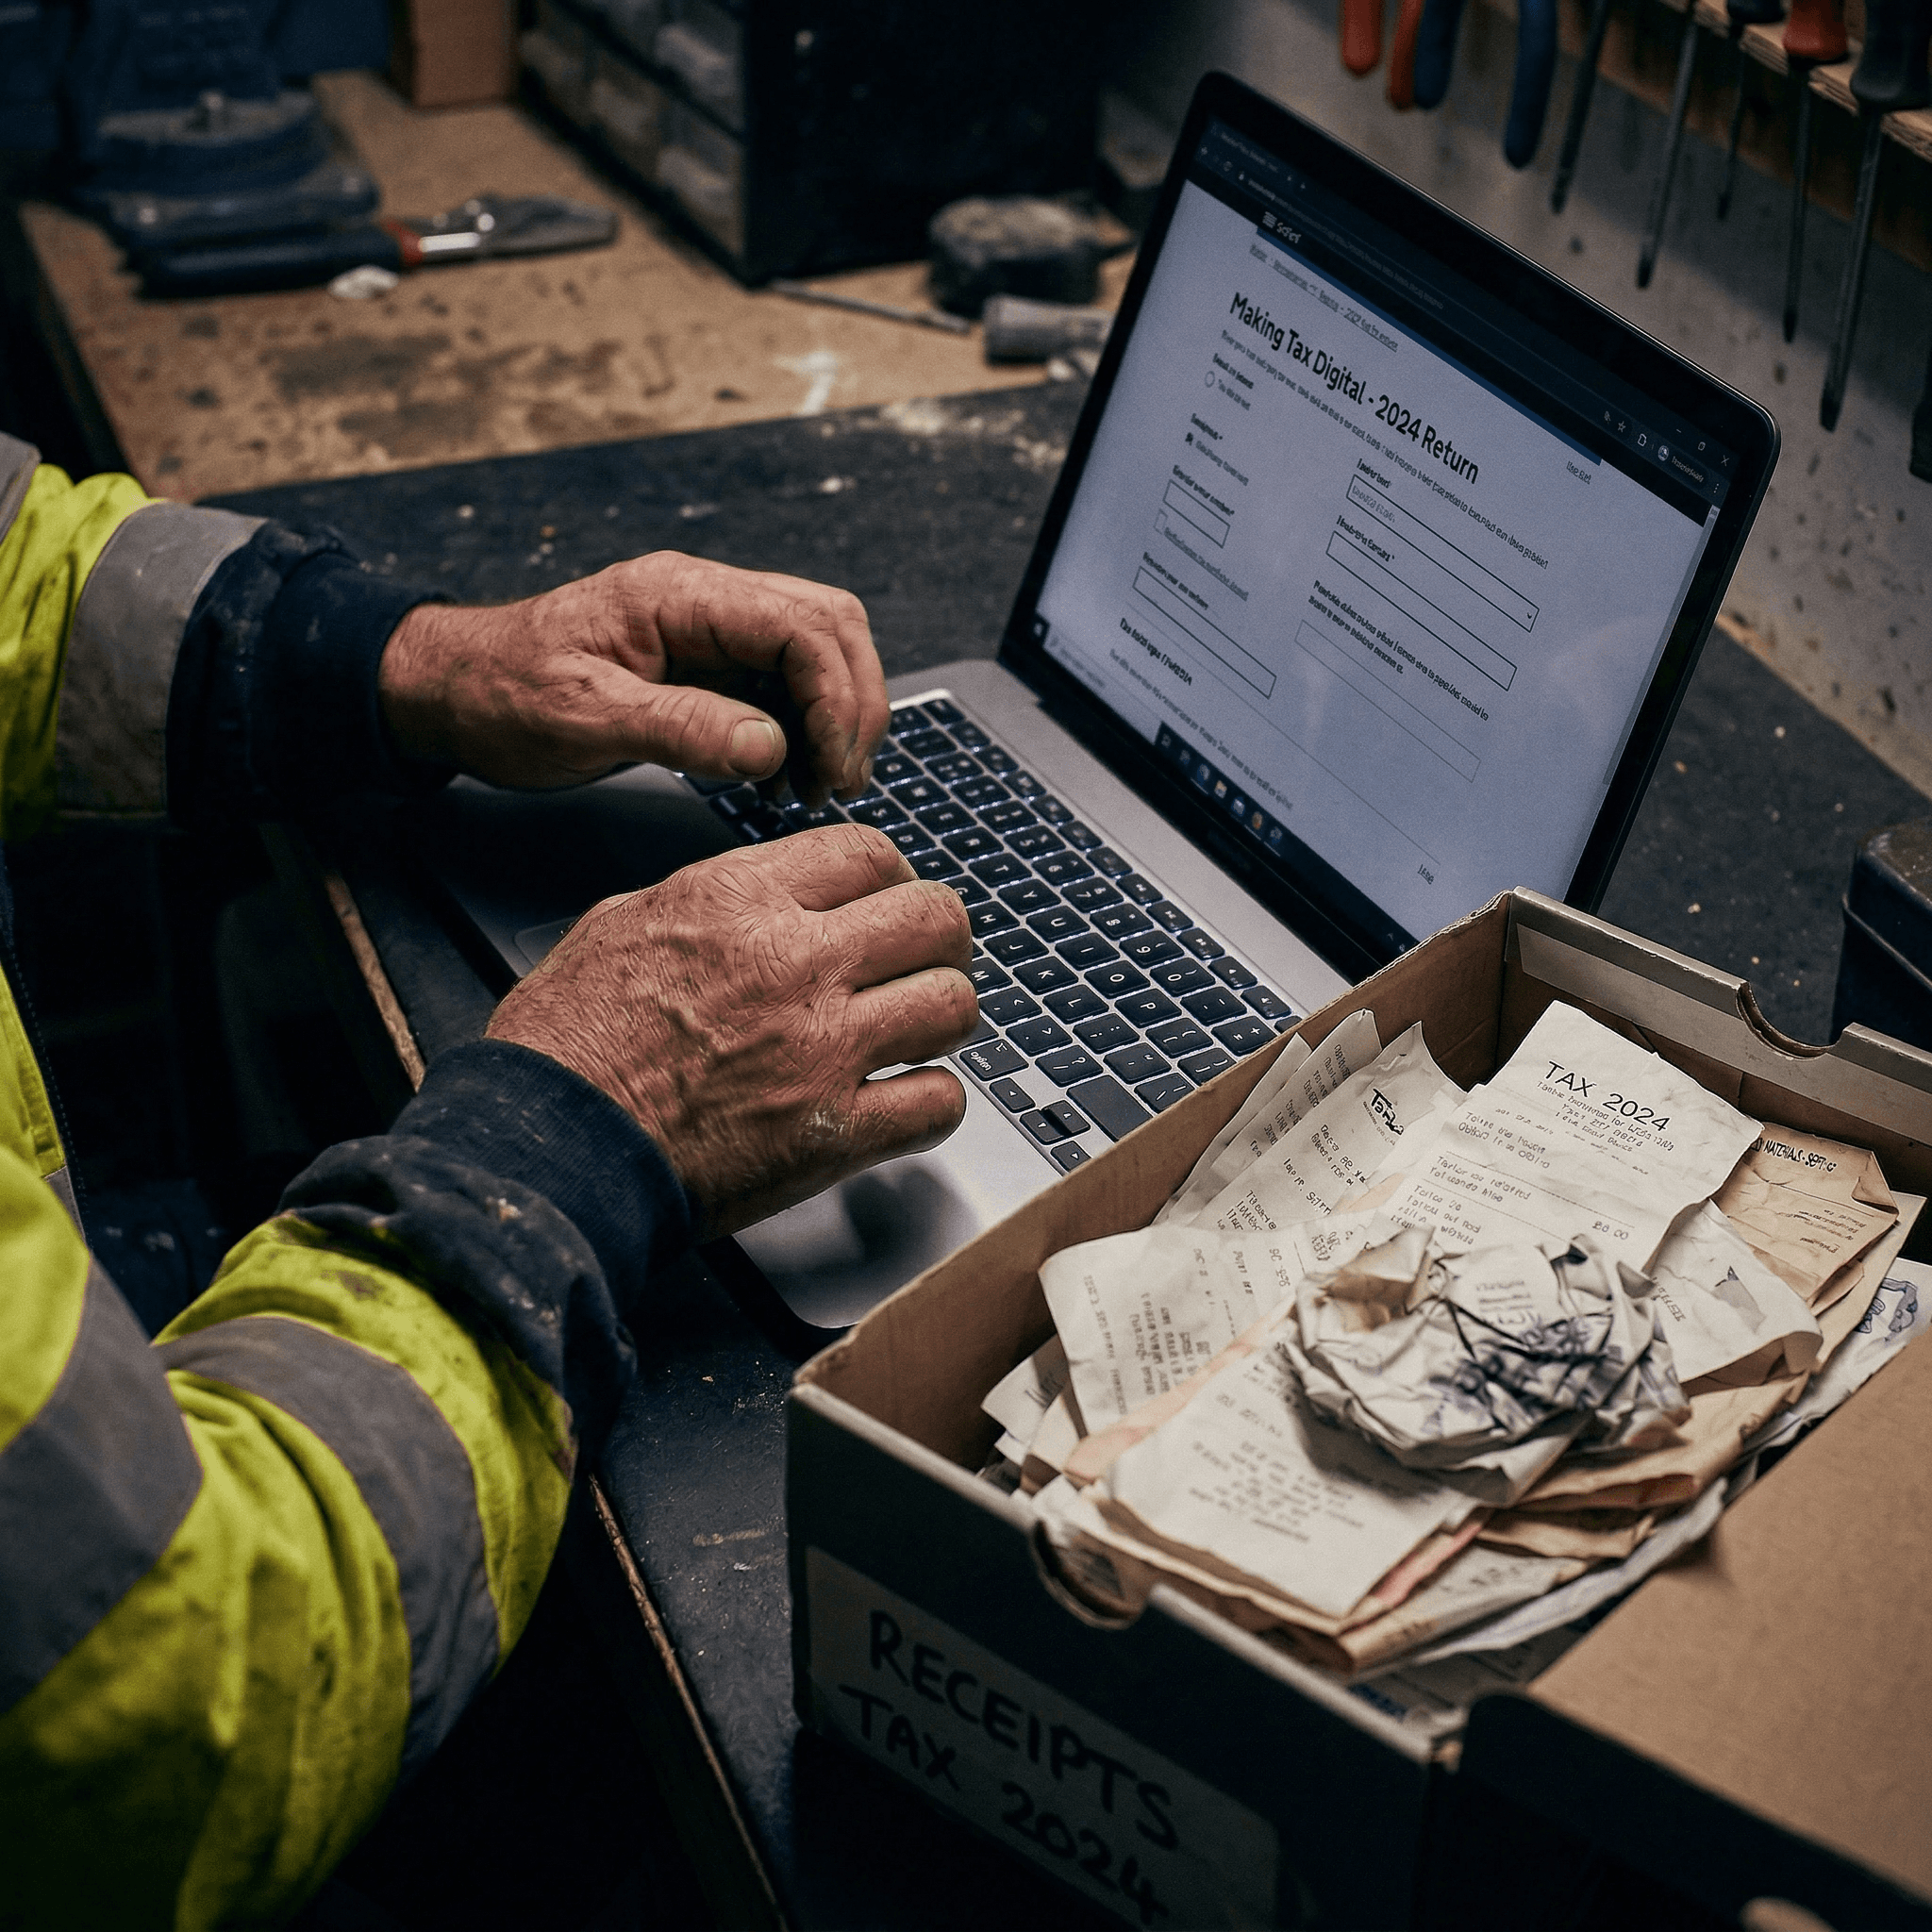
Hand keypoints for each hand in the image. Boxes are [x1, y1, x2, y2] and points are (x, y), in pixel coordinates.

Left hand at [378, 552, 889, 802]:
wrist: (454, 690)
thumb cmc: (502, 693)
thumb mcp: (584, 717)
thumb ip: (681, 727)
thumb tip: (770, 745)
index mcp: (680, 595)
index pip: (803, 624)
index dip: (838, 696)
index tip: (834, 764)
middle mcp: (706, 600)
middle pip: (829, 629)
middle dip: (853, 705)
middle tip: (844, 780)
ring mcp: (710, 630)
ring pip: (815, 657)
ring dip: (833, 722)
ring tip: (818, 789)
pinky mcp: (707, 666)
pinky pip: (782, 687)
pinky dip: (801, 734)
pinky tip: (785, 781)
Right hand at [485, 825, 977, 1235]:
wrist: (551, 1147)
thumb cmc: (565, 1046)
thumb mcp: (618, 924)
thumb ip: (704, 902)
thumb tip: (748, 897)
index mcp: (738, 900)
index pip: (869, 852)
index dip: (891, 877)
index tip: (888, 901)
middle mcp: (794, 962)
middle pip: (935, 918)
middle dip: (939, 940)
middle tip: (924, 962)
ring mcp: (823, 1048)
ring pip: (953, 1004)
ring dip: (944, 1018)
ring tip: (920, 1033)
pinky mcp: (833, 1133)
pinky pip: (938, 1103)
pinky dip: (932, 1104)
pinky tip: (904, 1103)